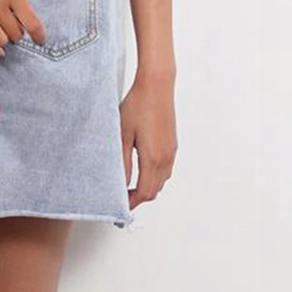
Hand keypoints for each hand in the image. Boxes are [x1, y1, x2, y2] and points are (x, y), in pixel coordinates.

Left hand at [119, 65, 177, 210]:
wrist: (156, 86)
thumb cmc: (138, 105)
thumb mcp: (123, 134)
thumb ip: (122, 161)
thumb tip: (120, 183)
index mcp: (153, 158)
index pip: (144, 192)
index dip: (131, 202)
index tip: (120, 204)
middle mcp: (166, 158)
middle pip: (154, 190)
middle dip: (138, 197)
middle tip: (121, 195)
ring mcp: (171, 151)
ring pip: (161, 180)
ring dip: (146, 186)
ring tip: (128, 183)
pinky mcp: (172, 144)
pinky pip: (164, 169)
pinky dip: (153, 175)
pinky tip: (140, 167)